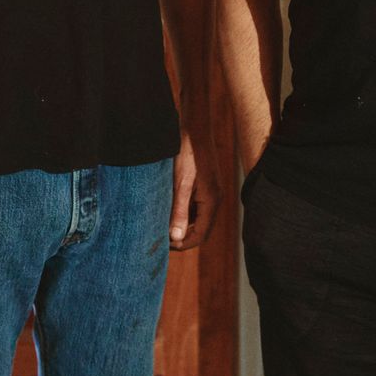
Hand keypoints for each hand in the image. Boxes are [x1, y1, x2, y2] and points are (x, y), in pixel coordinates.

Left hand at [170, 132, 216, 249]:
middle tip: (161, 239)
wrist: (194, 129)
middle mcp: (214, 199)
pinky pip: (196, 207)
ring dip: (182, 225)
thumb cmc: (187, 154)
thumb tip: (176, 237)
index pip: (200, 235)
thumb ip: (179, 210)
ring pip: (198, 218)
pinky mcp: (205, 186)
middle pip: (201, 229)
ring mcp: (210, 192)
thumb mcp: (181, 183)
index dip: (183, 244)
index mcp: (212, 201)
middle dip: (182, 237)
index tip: (164, 246)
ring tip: (162, 226)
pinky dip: (184, 212)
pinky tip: (168, 210)